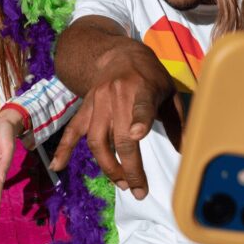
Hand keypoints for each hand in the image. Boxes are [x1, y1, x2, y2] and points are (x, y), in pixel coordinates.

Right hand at [49, 50, 183, 199]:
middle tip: (138, 189)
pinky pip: (72, 130)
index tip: (138, 134)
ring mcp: (98, 102)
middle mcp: (117, 95)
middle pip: (119, 136)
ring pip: (97, 140)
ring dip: (108, 166)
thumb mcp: (169, 93)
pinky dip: (64, 148)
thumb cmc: (150, 76)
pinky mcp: (85, 107)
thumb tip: (185, 152)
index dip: (139, 119)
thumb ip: (177, 122)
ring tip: (122, 183)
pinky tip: (58, 166)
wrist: (121, 55)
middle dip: (128, 167)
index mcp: (143, 87)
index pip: (141, 105)